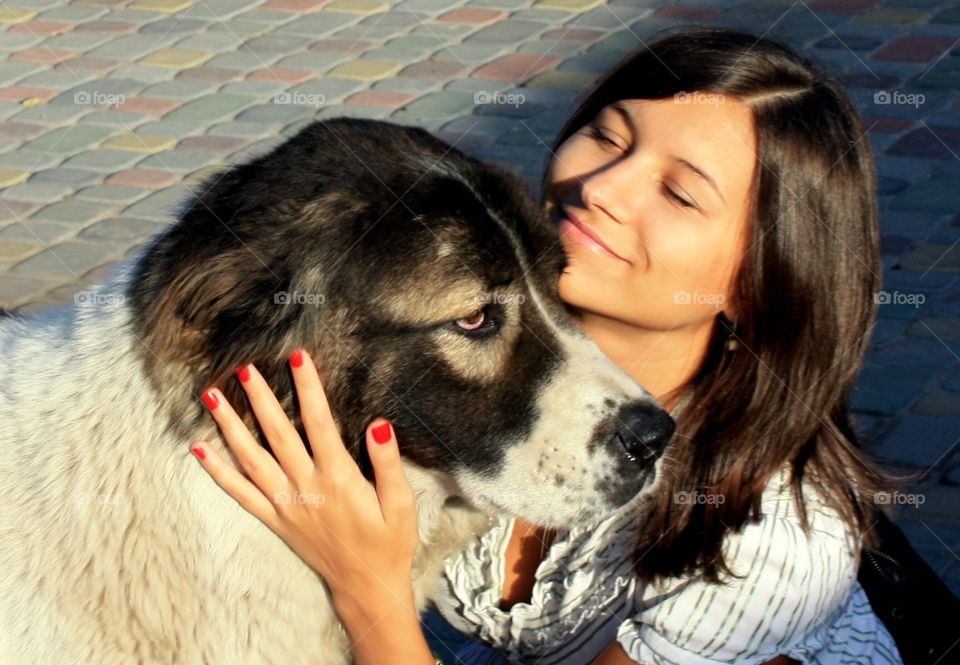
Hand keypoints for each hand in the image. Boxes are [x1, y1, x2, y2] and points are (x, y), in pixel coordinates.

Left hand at [189, 348, 419, 620]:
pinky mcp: (276, 520)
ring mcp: (286, 505)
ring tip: (212, 396)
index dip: (308, 388)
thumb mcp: (401, 504)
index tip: (298, 357)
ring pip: (251, 459)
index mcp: (339, 479)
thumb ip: (388, 462)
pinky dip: (218, 472)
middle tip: (244, 368)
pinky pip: (240, 494)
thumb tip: (378, 425)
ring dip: (229, 427)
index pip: (319, 423)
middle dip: (260, 399)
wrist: (367, 587)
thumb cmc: (389, 543)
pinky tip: (200, 450)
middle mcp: (306, 489)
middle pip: (277, 435)